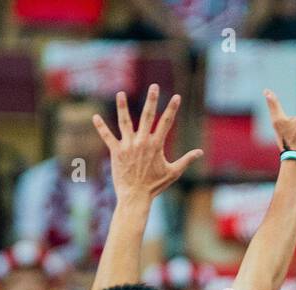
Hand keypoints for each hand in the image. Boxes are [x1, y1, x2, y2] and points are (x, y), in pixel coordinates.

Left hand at [92, 84, 202, 202]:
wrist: (136, 196)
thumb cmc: (155, 185)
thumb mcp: (173, 172)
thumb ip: (186, 160)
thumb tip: (200, 153)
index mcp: (156, 145)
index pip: (166, 122)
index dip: (172, 109)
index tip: (176, 97)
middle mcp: (142, 142)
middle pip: (147, 116)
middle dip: (151, 100)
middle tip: (154, 86)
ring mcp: (128, 146)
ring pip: (124, 122)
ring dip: (122, 106)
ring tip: (120, 93)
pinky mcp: (116, 152)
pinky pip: (107, 136)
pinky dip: (101, 127)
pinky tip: (95, 117)